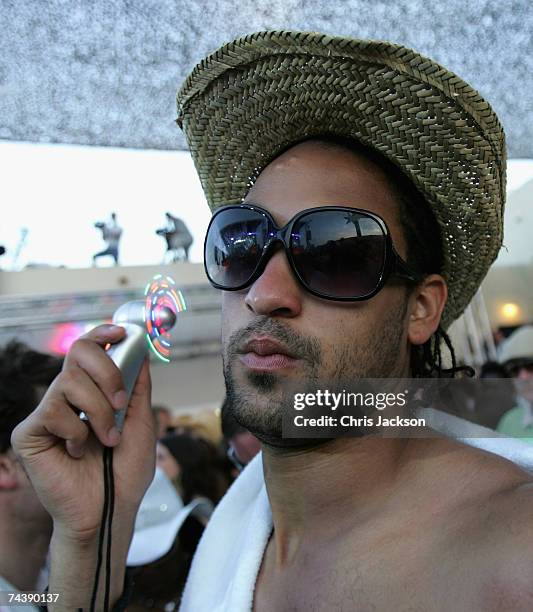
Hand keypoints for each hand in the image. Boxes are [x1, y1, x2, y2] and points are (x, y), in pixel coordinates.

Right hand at [11, 324, 156, 541]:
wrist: (112, 509)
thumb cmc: (125, 470)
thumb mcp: (141, 422)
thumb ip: (137, 387)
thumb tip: (139, 351)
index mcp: (92, 390)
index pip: (89, 350)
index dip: (102, 333)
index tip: (121, 332)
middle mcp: (67, 396)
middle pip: (77, 352)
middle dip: (107, 371)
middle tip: (119, 402)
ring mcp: (47, 413)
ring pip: (70, 382)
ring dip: (99, 412)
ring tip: (106, 439)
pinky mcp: (30, 433)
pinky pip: (54, 412)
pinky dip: (77, 432)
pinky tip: (78, 451)